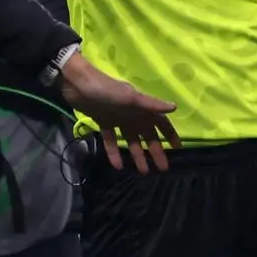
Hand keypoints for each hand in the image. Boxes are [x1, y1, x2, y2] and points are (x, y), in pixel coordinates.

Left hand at [58, 55, 180, 171]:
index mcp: (142, 107)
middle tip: (162, 168)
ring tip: (143, 171)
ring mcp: (118, 119)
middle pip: (147, 135)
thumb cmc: (107, 90)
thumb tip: (175, 107)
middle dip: (155, 151)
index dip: (169, 134)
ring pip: (131, 140)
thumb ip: (151, 105)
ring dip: (137, 155)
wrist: (79, 85)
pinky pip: (111, 140)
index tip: (177, 148)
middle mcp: (133, 114)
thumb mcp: (131, 98)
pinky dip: (114, 152)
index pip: (160, 122)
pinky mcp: (104, 123)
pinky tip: (118, 166)